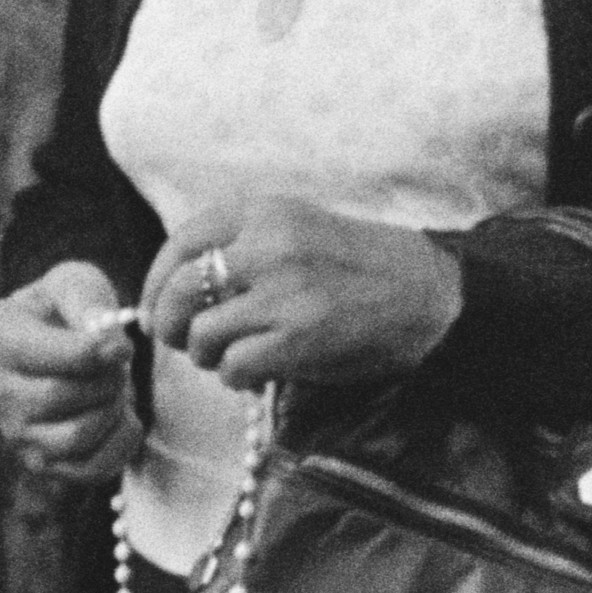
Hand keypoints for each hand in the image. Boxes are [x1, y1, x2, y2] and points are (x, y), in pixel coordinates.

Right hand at [0, 260, 144, 482]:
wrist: (60, 345)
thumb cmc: (66, 309)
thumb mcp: (75, 283)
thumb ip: (87, 300)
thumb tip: (107, 340)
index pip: (45, 356)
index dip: (94, 352)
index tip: (122, 347)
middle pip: (61, 397)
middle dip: (107, 379)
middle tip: (117, 365)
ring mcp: (13, 432)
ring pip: (77, 436)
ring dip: (113, 409)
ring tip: (114, 387)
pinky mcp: (41, 463)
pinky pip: (92, 469)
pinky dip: (120, 442)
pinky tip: (119, 415)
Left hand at [144, 200, 465, 392]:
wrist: (434, 295)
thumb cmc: (365, 269)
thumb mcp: (301, 232)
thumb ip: (245, 247)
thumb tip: (175, 291)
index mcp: (267, 213)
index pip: (182, 242)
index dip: (157, 282)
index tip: (158, 307)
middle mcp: (269, 245)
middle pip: (179, 291)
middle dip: (171, 326)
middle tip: (186, 343)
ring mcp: (283, 292)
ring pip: (201, 335)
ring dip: (208, 357)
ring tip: (236, 359)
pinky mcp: (298, 337)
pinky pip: (233, 367)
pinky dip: (238, 378)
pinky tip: (260, 375)